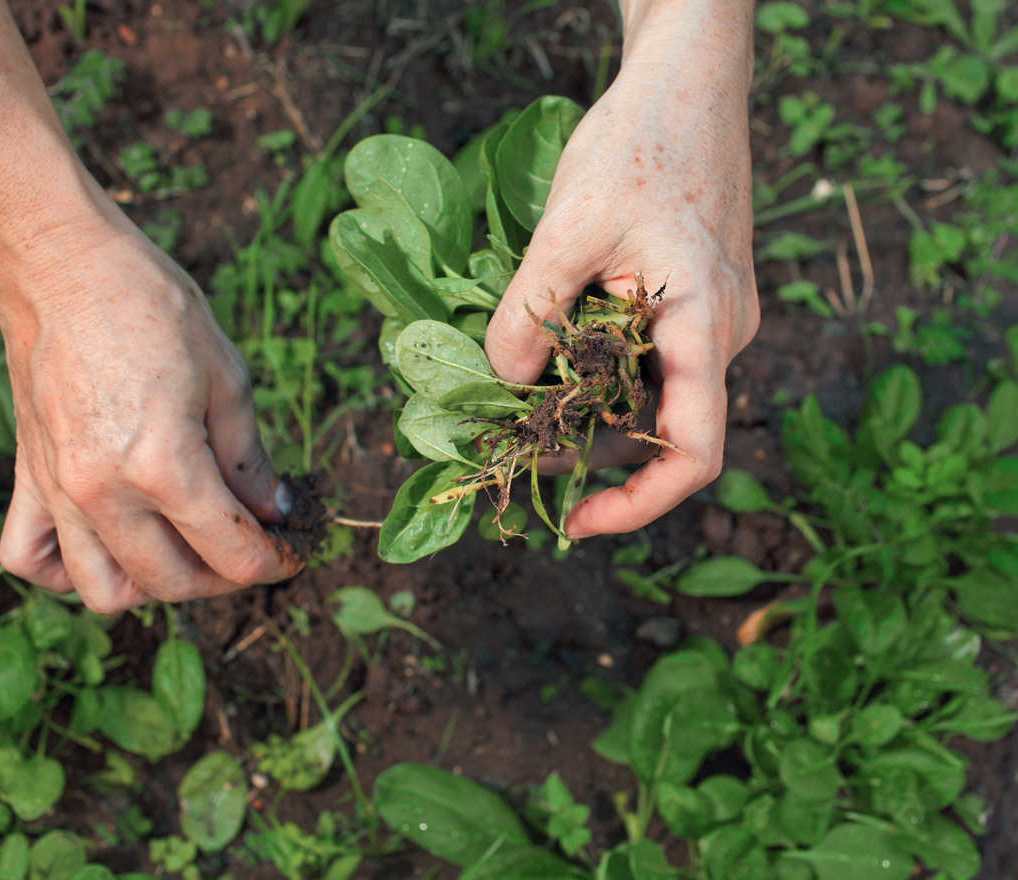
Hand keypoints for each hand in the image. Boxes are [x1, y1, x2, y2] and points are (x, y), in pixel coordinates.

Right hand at [0, 213, 300, 612]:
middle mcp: (104, 492)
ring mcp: (59, 490)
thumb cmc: (150, 304)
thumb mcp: (227, 376)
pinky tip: (107, 540)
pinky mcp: (28, 476)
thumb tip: (275, 509)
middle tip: (249, 542)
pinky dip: (66, 568)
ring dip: (152, 583)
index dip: (275, 561)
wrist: (62, 263)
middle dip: (225, 576)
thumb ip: (250, 458)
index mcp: (164, 466)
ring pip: (103, 590)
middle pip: (173, 583)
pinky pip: (31, 558)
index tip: (293, 549)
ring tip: (182, 547)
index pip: (232, 555)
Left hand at [485, 2, 758, 538]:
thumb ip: (530, 315)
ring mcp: (711, 321)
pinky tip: (549, 355)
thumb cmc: (640, 144)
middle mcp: (721, 337)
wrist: (687, 85)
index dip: (638, 505)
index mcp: (707, 326)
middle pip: (663, 430)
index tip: (576, 520)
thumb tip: (497, 384)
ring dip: (589, 409)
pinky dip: (598, 373)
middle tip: (513, 449)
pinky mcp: (693, 304)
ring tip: (518, 400)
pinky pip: (649, 361)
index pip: (694, 453)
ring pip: (650, 395)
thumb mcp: (568, 228)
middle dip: (591, 453)